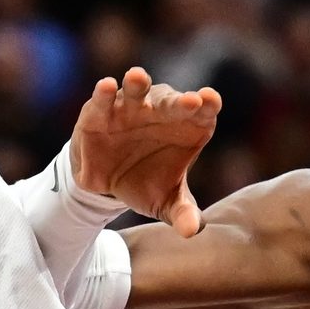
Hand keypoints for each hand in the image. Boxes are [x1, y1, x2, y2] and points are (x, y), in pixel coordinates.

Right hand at [70, 65, 220, 237]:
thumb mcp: (165, 203)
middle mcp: (160, 111)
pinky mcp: (99, 113)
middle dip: (179, 101)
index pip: (202, 111)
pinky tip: (105, 86)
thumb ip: (183, 213)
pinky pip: (102, 100)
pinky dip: (103, 94)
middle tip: (190, 101)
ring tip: (137, 77)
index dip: (207, 105)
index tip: (210, 102)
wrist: (106, 186)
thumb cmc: (145, 183)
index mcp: (186, 126)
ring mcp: (129, 109)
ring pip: (136, 91)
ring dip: (137, 84)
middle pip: (172, 101)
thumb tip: (192, 231)